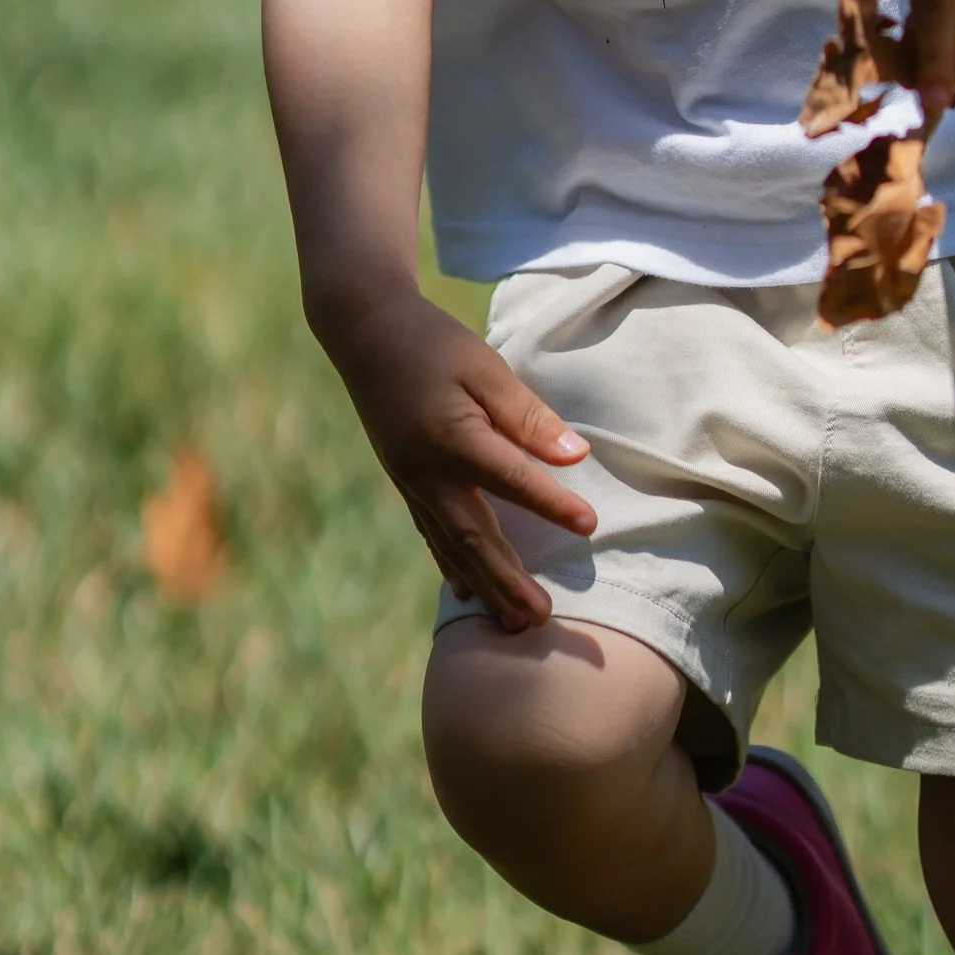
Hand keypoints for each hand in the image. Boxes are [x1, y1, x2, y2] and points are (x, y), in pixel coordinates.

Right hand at [326, 286, 595, 630]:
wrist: (365, 332)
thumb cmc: (434, 343)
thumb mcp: (485, 366)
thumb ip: (527, 414)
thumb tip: (575, 454)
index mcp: (452, 437)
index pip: (511, 478)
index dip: (551, 503)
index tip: (589, 525)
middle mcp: (427, 471)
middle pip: (474, 536)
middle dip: (508, 580)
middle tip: (540, 619)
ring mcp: (410, 481)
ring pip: (451, 545)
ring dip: (484, 585)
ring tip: (513, 622)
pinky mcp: (404, 480)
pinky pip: (430, 533)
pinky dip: (450, 564)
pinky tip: (463, 589)